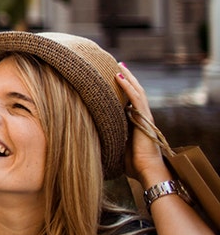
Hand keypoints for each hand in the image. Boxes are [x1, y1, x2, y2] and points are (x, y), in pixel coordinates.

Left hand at [117, 63, 170, 186]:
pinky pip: (136, 98)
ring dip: (128, 77)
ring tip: (119, 65)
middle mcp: (141, 116)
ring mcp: (144, 116)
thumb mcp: (116, 146)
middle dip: (126, 78)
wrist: (146, 170)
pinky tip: (120, 76)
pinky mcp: (145, 119)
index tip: (113, 77)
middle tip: (117, 64)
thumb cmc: (131, 163)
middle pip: (134, 92)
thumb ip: (107, 138)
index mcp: (135, 122)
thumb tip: (88, 137)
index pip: (129, 100)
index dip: (123, 89)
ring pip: (136, 91)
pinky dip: (128, 86)